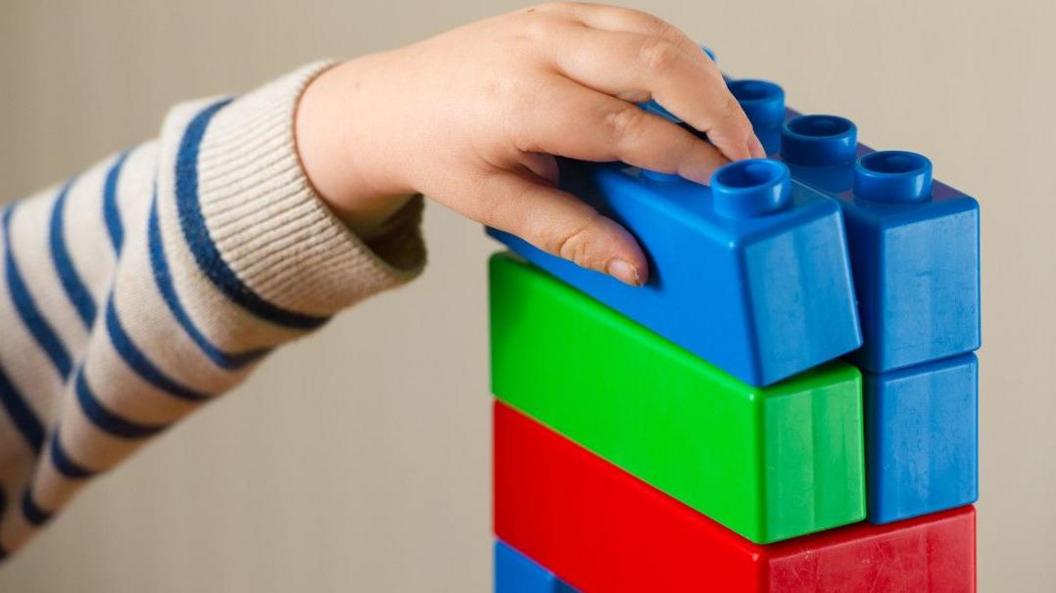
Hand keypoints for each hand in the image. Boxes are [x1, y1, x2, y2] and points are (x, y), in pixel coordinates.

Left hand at [296, 2, 763, 284]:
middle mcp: (541, 45)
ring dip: (705, 78)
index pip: (628, 128)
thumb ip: (572, 234)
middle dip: (716, 110)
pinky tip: (696, 89)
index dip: (687, 158)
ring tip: (733, 128)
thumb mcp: (498, 206)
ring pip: (655, 34)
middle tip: (749, 155)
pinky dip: (677, 53)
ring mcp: (553, 17)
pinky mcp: (562, 10)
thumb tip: (635, 264)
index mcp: (523, 100)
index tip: (724, 185)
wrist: (392, 104)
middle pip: (656, 63)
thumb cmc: (439, 151)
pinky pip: (637, 21)